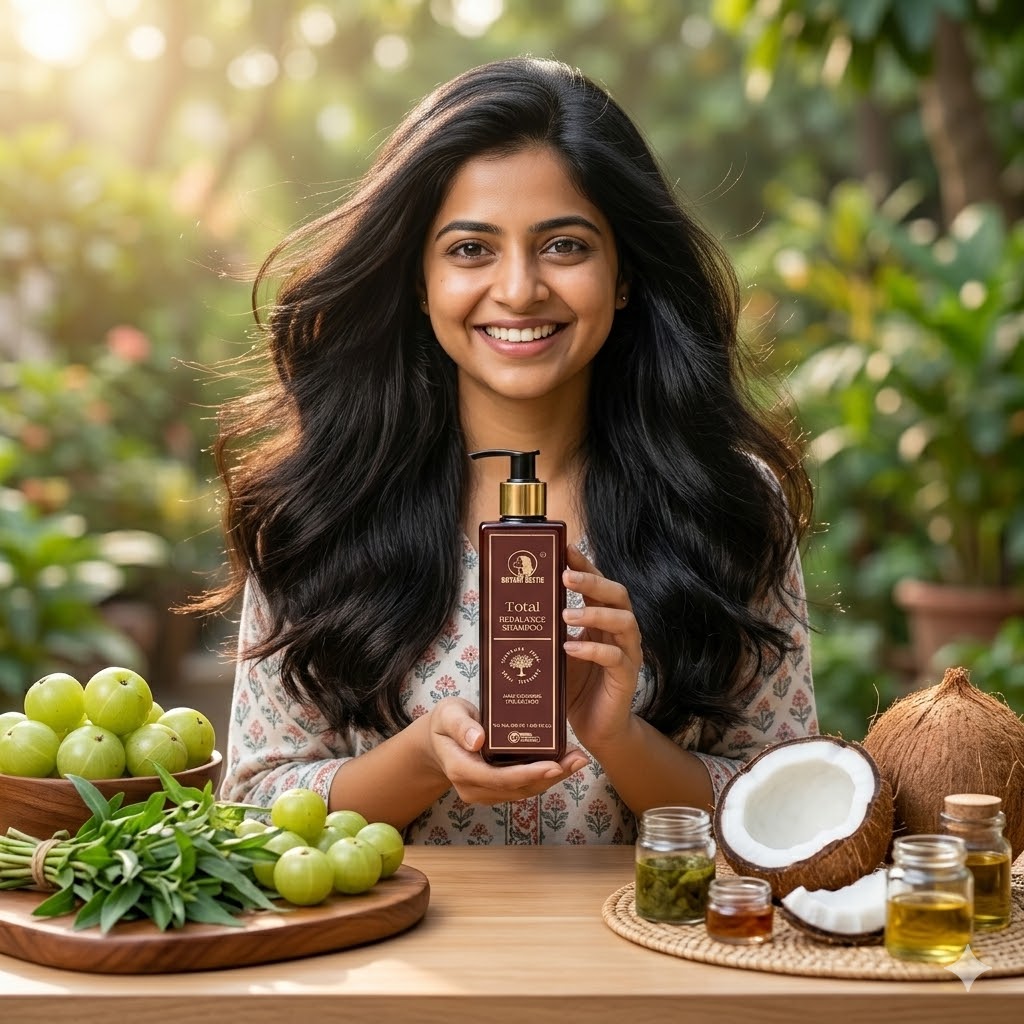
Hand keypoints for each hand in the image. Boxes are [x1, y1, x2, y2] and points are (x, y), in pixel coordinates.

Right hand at [423, 697, 587, 805]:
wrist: (439, 741)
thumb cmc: (445, 722)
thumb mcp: (448, 713)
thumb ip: (460, 725)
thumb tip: (478, 740)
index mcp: (461, 769)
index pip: (498, 778)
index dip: (527, 774)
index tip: (553, 766)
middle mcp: (474, 788)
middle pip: (517, 788)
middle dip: (551, 776)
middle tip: (578, 759)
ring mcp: (485, 793)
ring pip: (524, 791)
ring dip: (553, 778)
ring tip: (578, 759)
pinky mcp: (496, 790)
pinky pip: (523, 787)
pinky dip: (544, 776)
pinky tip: (564, 762)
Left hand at [562, 544, 643, 752]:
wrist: (596, 728)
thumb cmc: (574, 686)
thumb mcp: (554, 652)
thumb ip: (545, 630)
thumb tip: (509, 607)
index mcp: (603, 619)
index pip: (598, 584)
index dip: (584, 564)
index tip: (564, 549)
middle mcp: (619, 631)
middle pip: (617, 594)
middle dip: (591, 581)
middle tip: (565, 575)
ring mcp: (627, 653)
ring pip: (623, 622)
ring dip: (594, 614)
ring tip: (565, 613)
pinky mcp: (626, 678)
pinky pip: (616, 658)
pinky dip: (592, 650)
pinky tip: (571, 648)